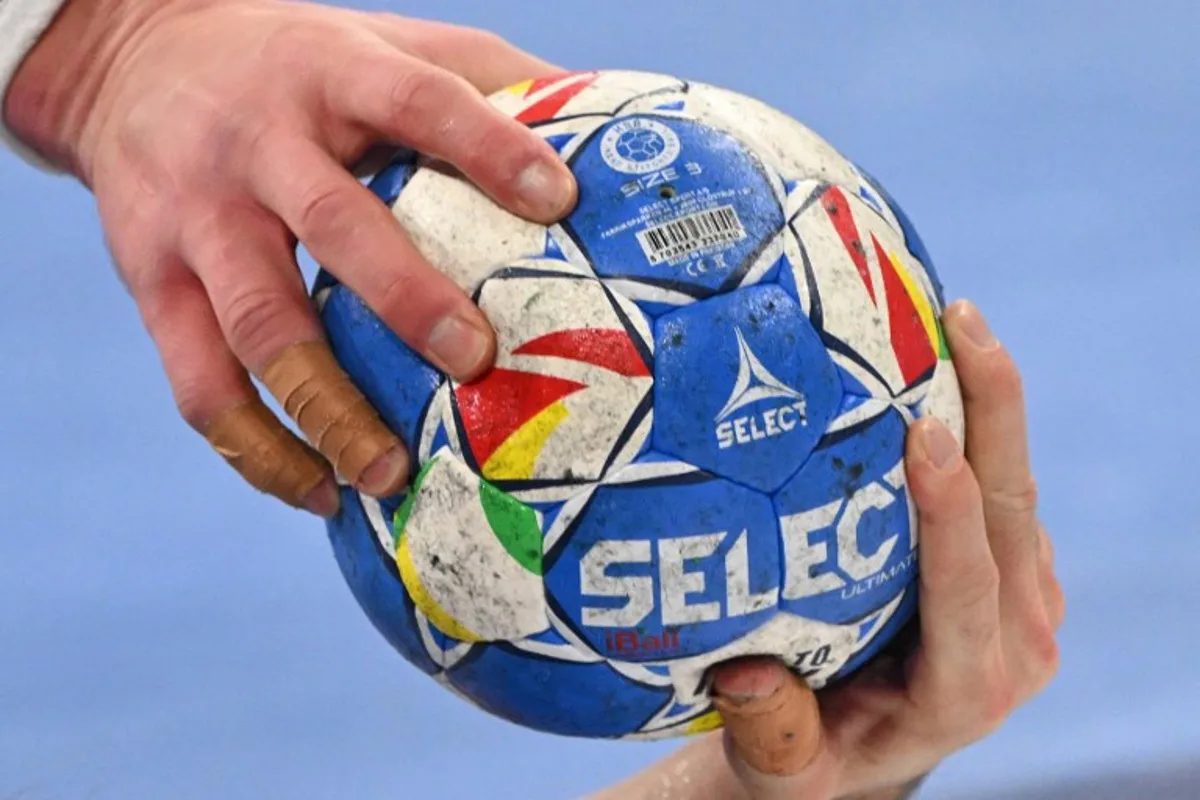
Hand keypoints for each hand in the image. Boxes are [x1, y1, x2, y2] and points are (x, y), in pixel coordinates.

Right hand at [5, 0, 575, 514]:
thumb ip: (472, 74)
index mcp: (330, 74)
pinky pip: (199, 385)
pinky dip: (257, 451)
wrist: (128, 64)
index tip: (558, 203)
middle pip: (334, 228)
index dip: (489, 149)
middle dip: (407, 301)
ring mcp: (197, 219)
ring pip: (260, 327)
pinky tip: (318, 490)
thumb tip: (593, 120)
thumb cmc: (290, 64)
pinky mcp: (151, 282)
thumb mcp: (375, 40)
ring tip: (391, 476)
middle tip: (475, 363)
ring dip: (327, 411)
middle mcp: (257, 146)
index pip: (417, 102)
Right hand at [598, 300, 1063, 799]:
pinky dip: (981, 425)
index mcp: (965, 692)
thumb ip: (769, 732)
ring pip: (1016, 492)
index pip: (965, 591)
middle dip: (993, 413)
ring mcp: (1025, 607)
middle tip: (960, 322)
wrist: (859, 756)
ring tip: (956, 319)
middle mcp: (1014, 647)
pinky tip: (939, 365)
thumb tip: (743, 673)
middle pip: (1011, 515)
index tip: (922, 430)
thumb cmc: (808, 759)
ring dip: (993, 404)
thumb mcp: (780, 770)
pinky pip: (1003, 493)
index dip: (948, 511)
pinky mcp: (1015, 575)